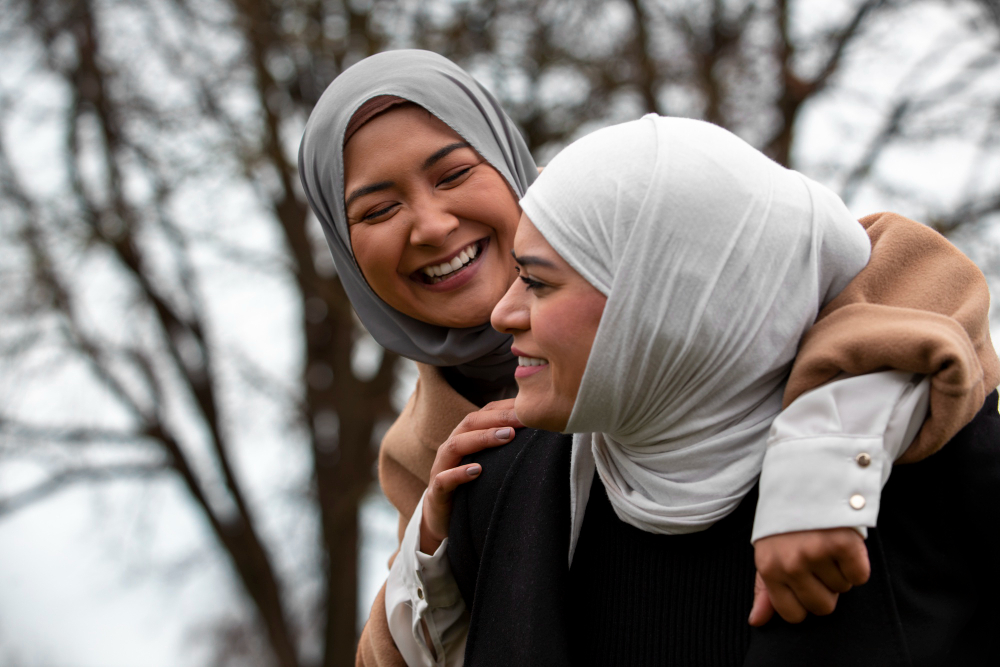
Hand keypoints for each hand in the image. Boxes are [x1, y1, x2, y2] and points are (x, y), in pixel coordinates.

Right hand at [419, 399, 522, 554]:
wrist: (443, 519)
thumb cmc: (471, 487)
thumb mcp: (489, 464)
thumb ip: (504, 448)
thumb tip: (538, 431)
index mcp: (464, 437)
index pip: (483, 414)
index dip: (505, 408)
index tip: (528, 406)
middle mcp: (451, 448)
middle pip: (470, 424)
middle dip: (498, 418)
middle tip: (522, 418)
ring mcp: (441, 469)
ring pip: (456, 446)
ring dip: (482, 438)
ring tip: (506, 436)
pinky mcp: (436, 493)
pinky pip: (444, 479)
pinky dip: (459, 473)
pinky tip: (477, 471)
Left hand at [748, 527, 870, 625]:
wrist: (806, 475)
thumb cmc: (786, 520)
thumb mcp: (768, 551)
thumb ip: (765, 589)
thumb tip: (757, 621)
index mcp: (769, 568)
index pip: (794, 615)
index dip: (804, 600)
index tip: (804, 579)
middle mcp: (790, 563)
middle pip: (822, 606)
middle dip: (826, 587)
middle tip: (819, 558)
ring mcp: (816, 553)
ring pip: (842, 589)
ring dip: (840, 569)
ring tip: (827, 542)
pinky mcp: (842, 543)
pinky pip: (860, 576)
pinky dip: (857, 562)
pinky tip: (842, 541)